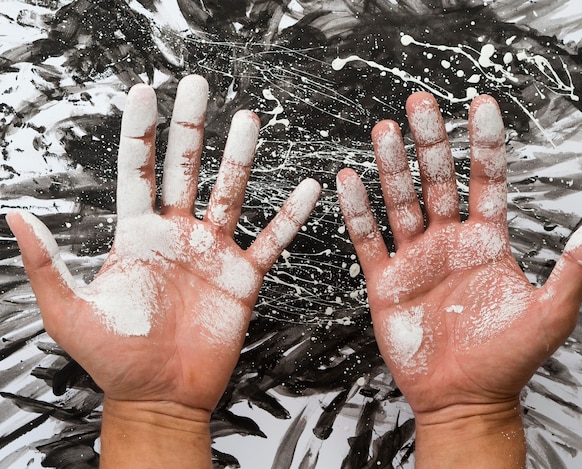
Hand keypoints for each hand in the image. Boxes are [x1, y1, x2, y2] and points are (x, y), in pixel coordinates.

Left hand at [8, 75, 319, 466]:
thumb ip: (47, 263)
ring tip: (250, 119)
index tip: (146, 91)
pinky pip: (271, 240)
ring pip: (230, 193)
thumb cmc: (114, 359)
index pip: (138, 170)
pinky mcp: (243, 276)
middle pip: (186, 168)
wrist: (160, 395)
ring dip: (240, 157)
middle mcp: (178, 235)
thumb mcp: (69, 311)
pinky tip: (307, 190)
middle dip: (192, 126)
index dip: (141, 131)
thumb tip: (16, 215)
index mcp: (138, 235)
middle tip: (199, 85)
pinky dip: (290, 216)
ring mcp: (213, 252)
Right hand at [337, 92, 581, 466]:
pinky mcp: (386, 281)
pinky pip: (369, 239)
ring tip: (383, 131)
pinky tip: (349, 181)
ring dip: (391, 166)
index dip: (484, 143)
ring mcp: (415, 259)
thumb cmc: (506, 361)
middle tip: (419, 103)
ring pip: (400, 202)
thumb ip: (574, 266)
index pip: (486, 180)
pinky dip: (358, 211)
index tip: (480, 105)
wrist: (462, 397)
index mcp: (487, 243)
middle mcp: (449, 243)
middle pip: (437, 181)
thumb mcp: (550, 313)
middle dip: (428, 142)